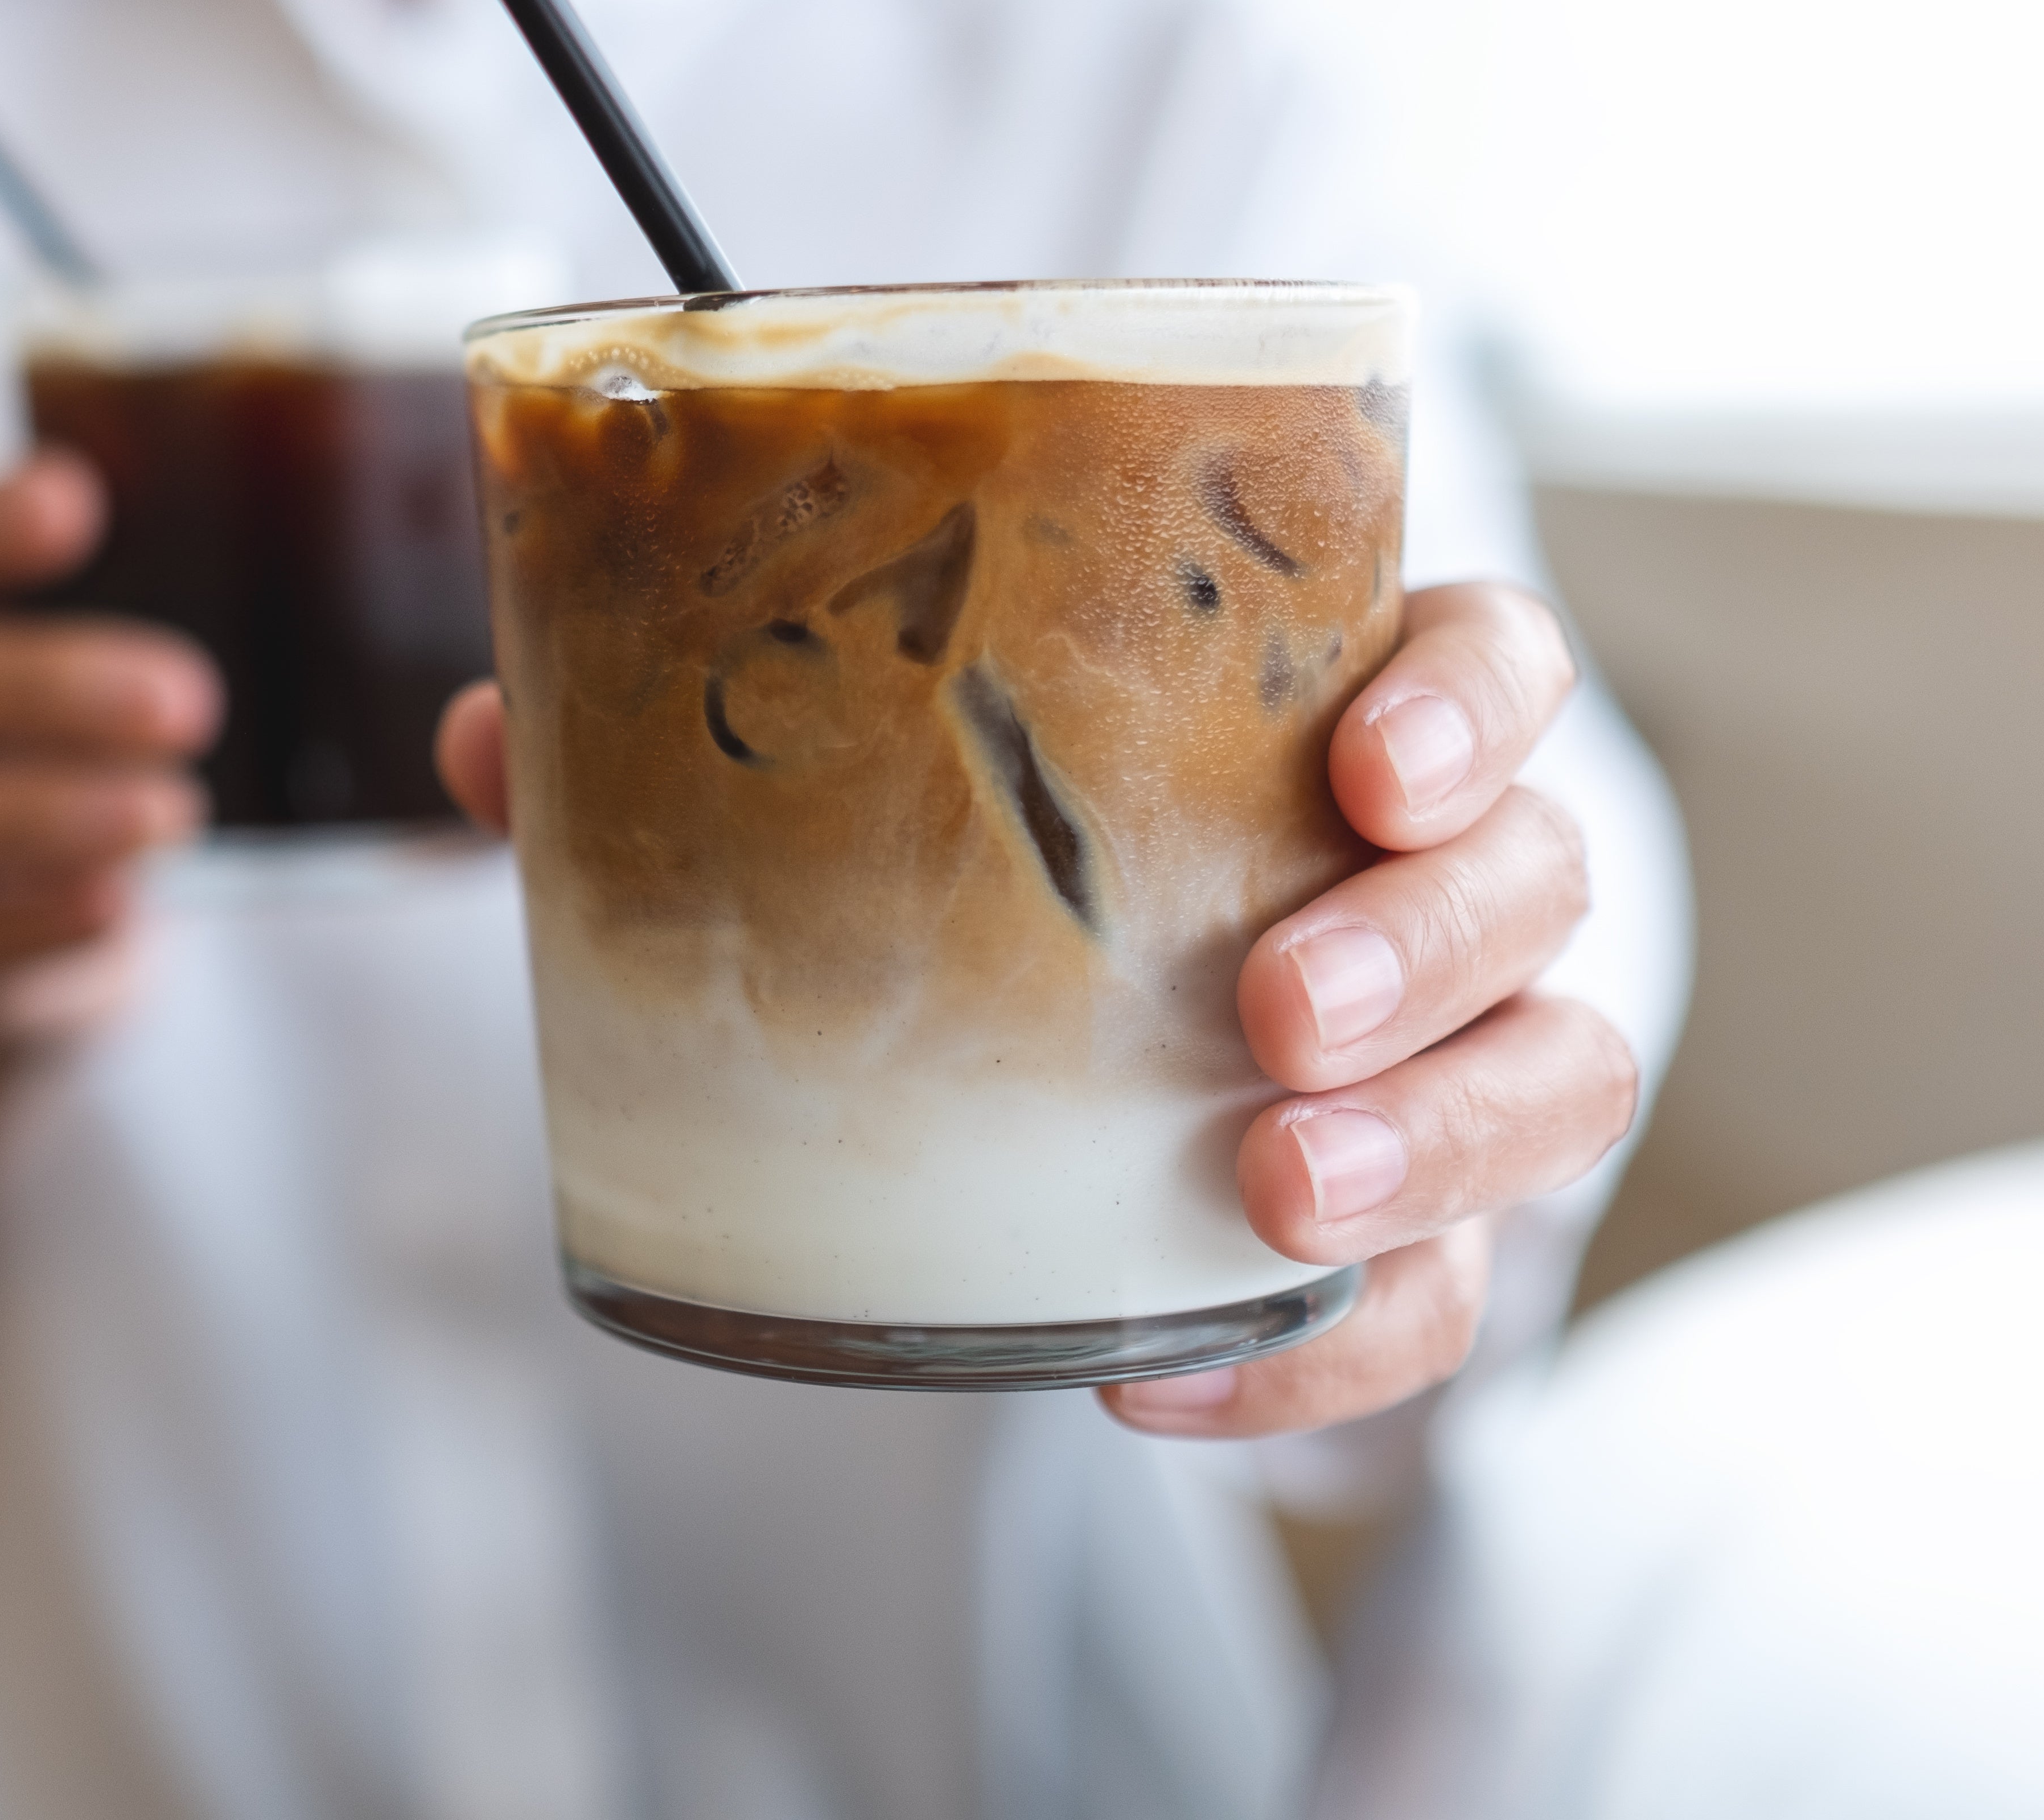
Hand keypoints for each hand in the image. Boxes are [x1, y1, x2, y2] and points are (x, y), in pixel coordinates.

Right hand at [0, 451, 218, 1049]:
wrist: (52, 932)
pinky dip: (36, 922)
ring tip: (172, 818)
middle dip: (53, 684)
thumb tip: (435, 640)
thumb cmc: (130, 764)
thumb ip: (241, 630)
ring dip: (44, 812)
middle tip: (191, 703)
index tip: (76, 505)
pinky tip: (117, 908)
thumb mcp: (166, 684)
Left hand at [430, 581, 1636, 1437]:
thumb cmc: (1005, 862)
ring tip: (1270, 1192)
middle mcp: (1439, 879)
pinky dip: (1317, 1358)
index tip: (1361, 766)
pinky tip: (1165, 1381)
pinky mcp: (1416, 1230)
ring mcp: (1454, 1056)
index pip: (1491, 661)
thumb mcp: (863, 787)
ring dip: (1433, 1142)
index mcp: (1338, 717)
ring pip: (1551, 1083)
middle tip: (1270, 1009)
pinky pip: (1437, 1307)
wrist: (1063, 1043)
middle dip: (1426, 948)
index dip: (1465, 704)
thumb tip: (493, 741)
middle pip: (1536, 883)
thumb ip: (691, 751)